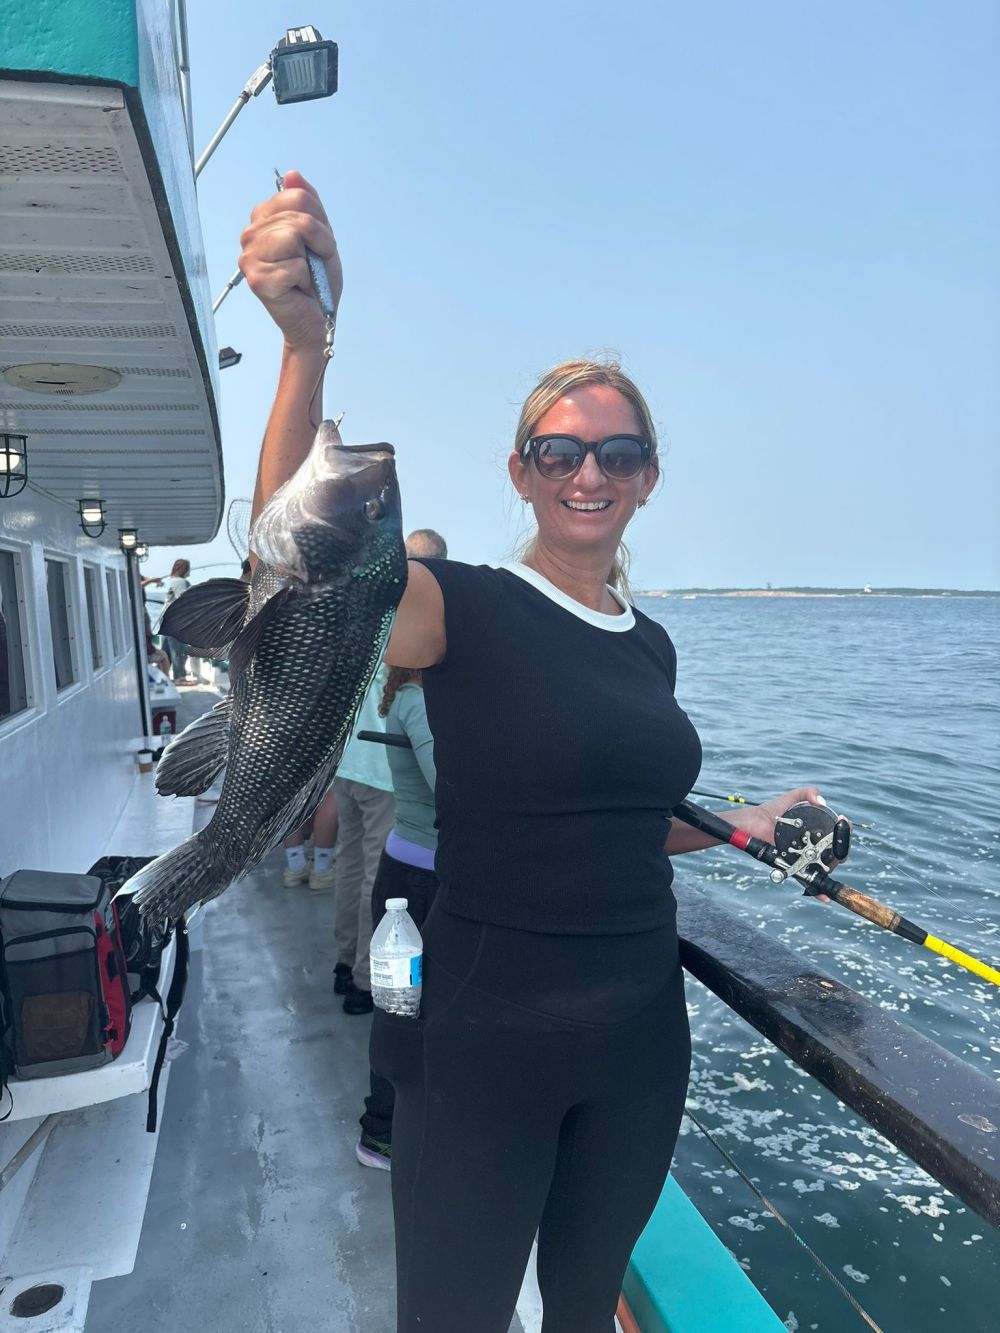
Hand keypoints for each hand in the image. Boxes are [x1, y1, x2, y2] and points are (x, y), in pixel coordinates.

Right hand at [238, 170, 342, 352]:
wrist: (318, 320)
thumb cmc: (317, 283)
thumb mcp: (320, 236)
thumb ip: (308, 204)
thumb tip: (292, 176)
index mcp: (262, 220)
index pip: (296, 196)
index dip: (318, 221)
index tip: (316, 244)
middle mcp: (250, 236)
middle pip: (297, 215)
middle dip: (318, 241)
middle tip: (312, 264)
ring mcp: (250, 258)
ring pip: (294, 235)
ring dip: (312, 260)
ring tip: (305, 275)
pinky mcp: (257, 280)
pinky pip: (295, 265)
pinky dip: (305, 279)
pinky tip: (297, 288)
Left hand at [732, 787, 834, 900]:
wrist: (753, 824)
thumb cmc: (772, 811)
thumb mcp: (793, 797)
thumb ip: (808, 792)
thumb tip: (823, 801)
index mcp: (816, 831)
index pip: (837, 835)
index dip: (844, 832)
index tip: (843, 824)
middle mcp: (813, 846)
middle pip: (835, 853)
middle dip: (841, 850)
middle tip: (836, 843)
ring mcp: (805, 858)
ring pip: (825, 868)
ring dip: (832, 867)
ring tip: (831, 860)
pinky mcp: (795, 868)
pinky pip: (808, 881)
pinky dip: (818, 891)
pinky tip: (825, 896)